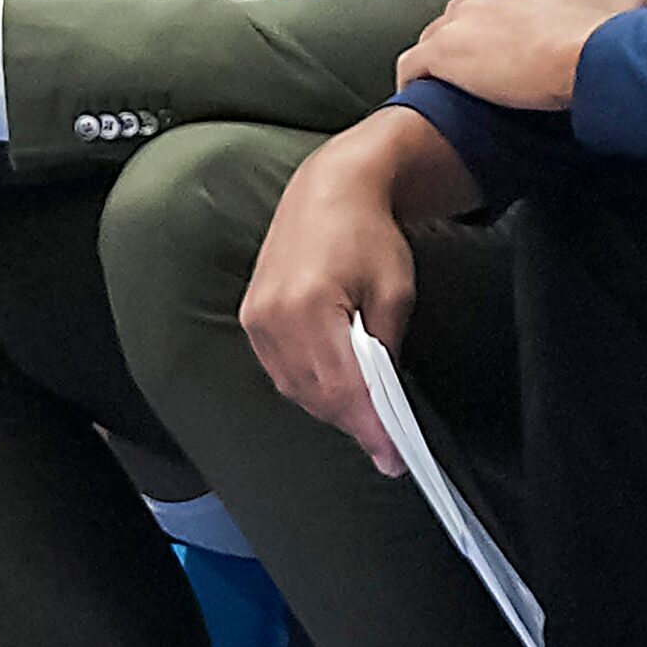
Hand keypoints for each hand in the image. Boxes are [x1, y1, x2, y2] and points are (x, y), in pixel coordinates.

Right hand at [242, 111, 461, 475]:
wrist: (329, 190)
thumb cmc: (369, 233)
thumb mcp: (395, 290)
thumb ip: (386, 347)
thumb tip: (384, 399)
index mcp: (311, 305)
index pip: (344, 387)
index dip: (370, 427)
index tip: (393, 456)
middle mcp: (274, 316)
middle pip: (316, 394)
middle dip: (354, 423)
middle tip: (387, 447)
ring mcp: (257, 318)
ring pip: (295, 388)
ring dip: (331, 408)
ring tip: (366, 422)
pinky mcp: (252, 317)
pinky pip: (280, 370)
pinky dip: (309, 387)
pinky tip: (336, 392)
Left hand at [394, 0, 646, 109]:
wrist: (591, 59)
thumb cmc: (612, 31)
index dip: (504, 21)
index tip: (516, 44)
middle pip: (467, 14)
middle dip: (474, 40)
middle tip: (492, 72)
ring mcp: (462, 17)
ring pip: (439, 37)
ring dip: (446, 60)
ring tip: (459, 90)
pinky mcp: (444, 51)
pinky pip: (413, 64)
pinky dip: (414, 79)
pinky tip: (422, 95)